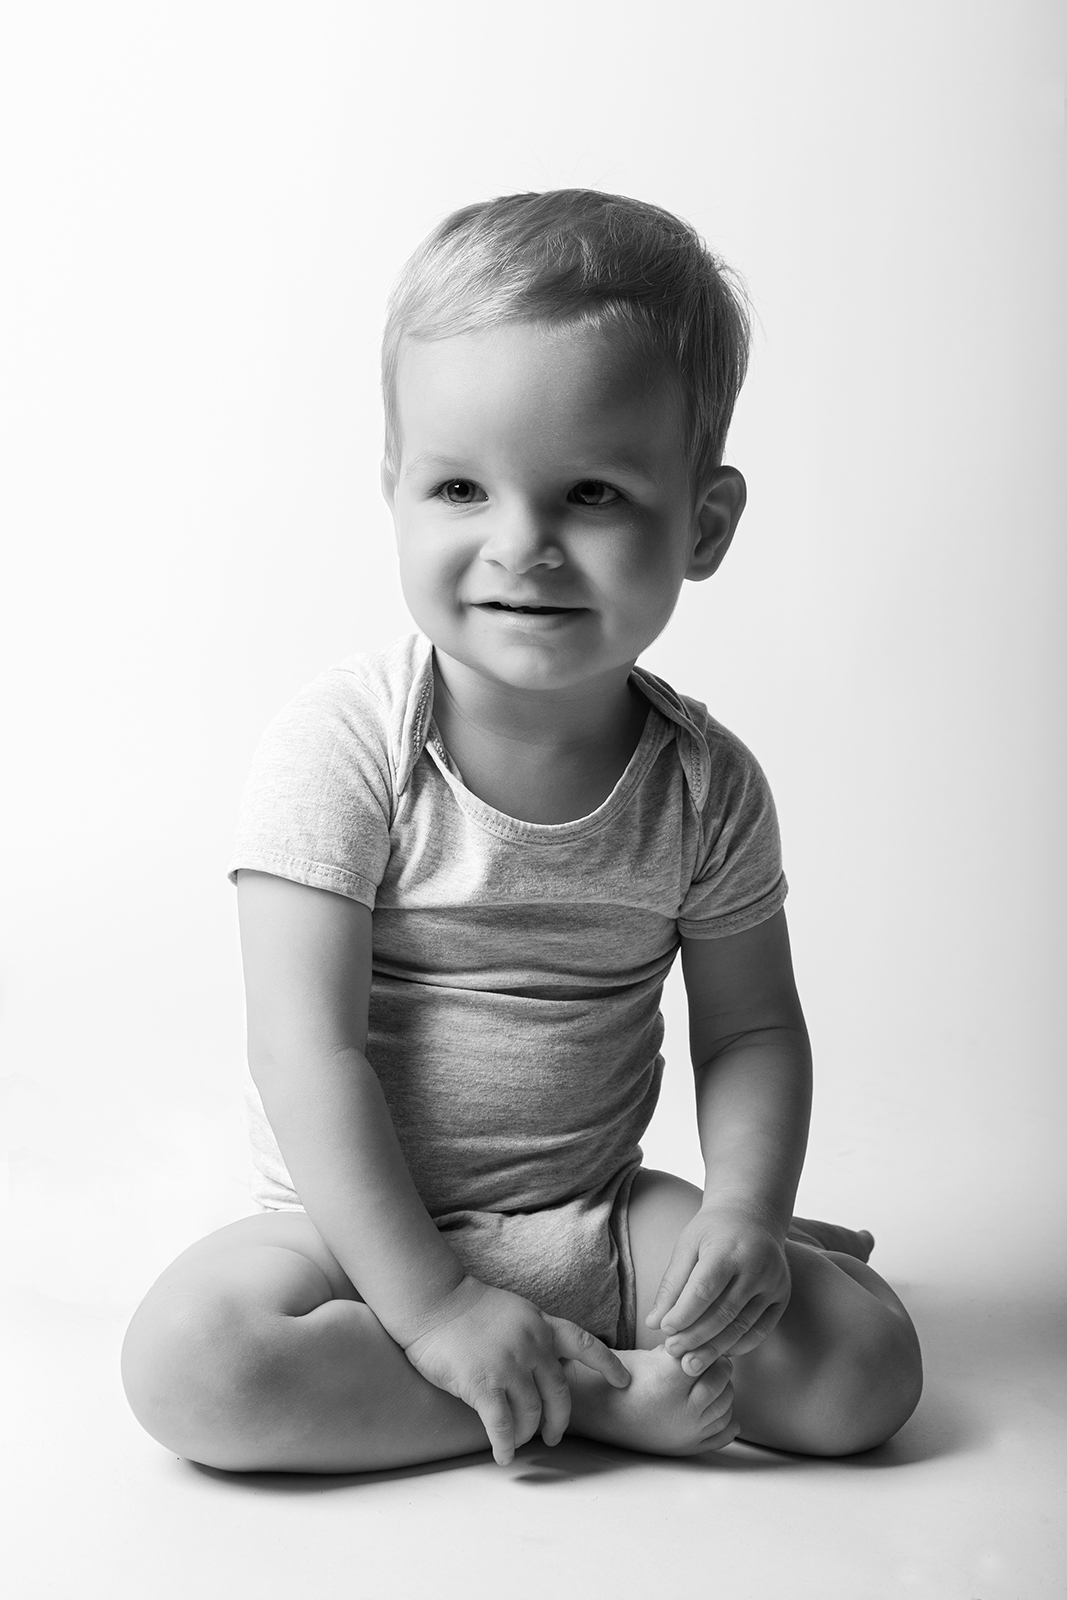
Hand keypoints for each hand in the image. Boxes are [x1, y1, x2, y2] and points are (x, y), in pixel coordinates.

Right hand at [403, 1276, 630, 1465]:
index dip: (608, 1365)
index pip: (585, 1345)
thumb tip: (547, 1365)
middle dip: (558, 1421)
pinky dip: (505, 1444)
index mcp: (542, 1326)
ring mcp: (509, 1366)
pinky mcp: (484, 1385)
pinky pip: (502, 1425)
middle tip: (552, 1437)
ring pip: (531, 1415)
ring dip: (526, 1434)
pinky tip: (503, 1454)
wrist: (435, 1301)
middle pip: (559, 1395)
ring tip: (516, 1441)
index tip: (624, 1381)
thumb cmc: (468, 1307)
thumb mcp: (516, 1312)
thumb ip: (535, 1335)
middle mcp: (532, 1347)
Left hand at [644, 1204, 790, 1369]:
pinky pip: (761, 1329)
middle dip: (696, 1337)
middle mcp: (757, 1267)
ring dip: (715, 1348)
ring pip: (742, 1326)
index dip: (683, 1314)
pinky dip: (740, 1345)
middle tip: (673, 1353)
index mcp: (729, 1249)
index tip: (664, 1331)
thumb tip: (654, 1322)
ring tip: (691, 1363)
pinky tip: (719, 1353)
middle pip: (724, 1313)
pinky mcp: (783, 1296)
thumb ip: (672, 1283)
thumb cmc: (713, 1230)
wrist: (753, 1215)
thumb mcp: (687, 1245)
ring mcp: (774, 1283)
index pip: (704, 1290)